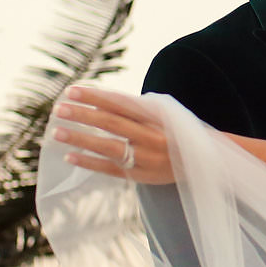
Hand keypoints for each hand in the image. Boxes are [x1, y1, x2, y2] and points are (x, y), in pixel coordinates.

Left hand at [52, 87, 175, 183]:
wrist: (208, 162)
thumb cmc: (179, 133)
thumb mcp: (165, 115)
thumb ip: (138, 109)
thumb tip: (100, 100)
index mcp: (157, 117)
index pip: (120, 103)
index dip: (95, 96)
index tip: (72, 91)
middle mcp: (152, 136)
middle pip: (112, 123)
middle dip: (84, 115)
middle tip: (59, 109)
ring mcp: (146, 158)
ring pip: (109, 147)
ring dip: (81, 139)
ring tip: (57, 132)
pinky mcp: (141, 176)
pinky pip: (111, 169)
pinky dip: (90, 163)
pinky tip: (70, 157)